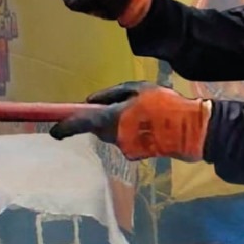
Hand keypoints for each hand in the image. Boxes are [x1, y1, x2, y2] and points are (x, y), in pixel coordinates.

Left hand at [49, 82, 212, 161]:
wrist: (190, 130)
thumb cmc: (163, 104)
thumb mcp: (137, 89)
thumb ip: (112, 94)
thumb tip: (91, 101)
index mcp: (110, 118)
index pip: (80, 123)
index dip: (64, 127)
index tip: (54, 131)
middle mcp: (112, 136)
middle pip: (98, 127)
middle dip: (105, 117)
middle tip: (124, 105)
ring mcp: (124, 147)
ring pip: (113, 133)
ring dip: (122, 123)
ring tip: (146, 113)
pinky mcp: (135, 154)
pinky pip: (127, 140)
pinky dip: (133, 132)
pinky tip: (151, 124)